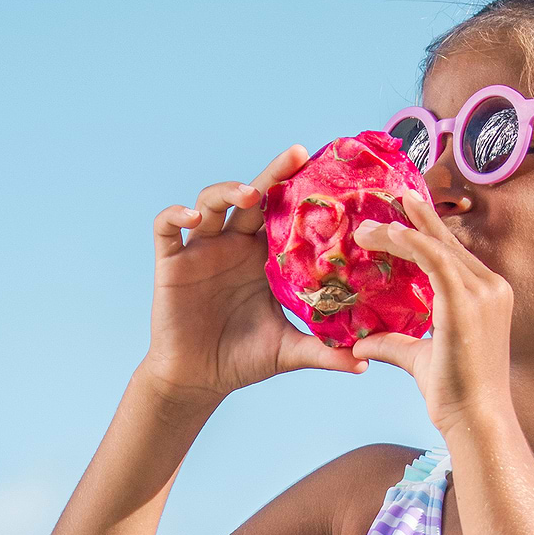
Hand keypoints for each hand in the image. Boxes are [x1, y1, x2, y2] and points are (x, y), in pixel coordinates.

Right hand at [141, 145, 369, 402]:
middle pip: (254, 196)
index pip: (284, 216)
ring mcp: (202, 250)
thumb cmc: (243, 360)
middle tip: (297, 155)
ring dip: (228, 190)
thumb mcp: (288, 353)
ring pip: (211, 201)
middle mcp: (234, 246)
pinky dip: (175, 215)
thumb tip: (367, 361)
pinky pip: (166, 227)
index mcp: (263, 259)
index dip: (301, 195)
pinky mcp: (172, 263)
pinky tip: (192, 217)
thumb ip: (324, 352)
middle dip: (274, 174)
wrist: (198, 379)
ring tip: (250, 193)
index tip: (327, 177)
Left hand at [350, 190, 514, 433]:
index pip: (452, 254)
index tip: (396, 220)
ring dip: (400, 231)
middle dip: (411, 221)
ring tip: (367, 226)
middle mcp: (491, 287)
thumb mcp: (420, 359)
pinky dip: (410, 242)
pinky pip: (435, 259)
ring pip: (437, 245)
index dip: (425, 232)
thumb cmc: (456, 395)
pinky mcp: (467, 303)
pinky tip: (387, 235)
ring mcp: (483, 293)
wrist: (478, 420)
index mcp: (487, 295)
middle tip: (377, 209)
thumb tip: (358, 344)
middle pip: (446, 242)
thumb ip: (392, 344)